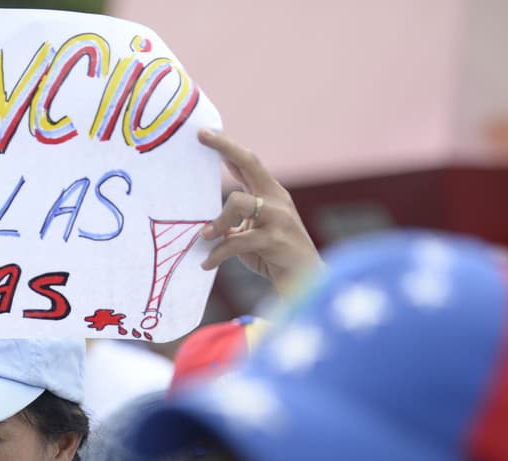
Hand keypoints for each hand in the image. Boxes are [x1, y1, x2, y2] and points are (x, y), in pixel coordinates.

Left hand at [197, 129, 322, 291]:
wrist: (306, 280)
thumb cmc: (273, 256)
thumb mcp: (251, 233)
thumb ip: (233, 221)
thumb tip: (203, 220)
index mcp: (270, 193)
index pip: (247, 163)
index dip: (226, 146)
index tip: (204, 132)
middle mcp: (276, 198)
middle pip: (250, 163)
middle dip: (225, 148)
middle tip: (201, 137)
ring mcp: (278, 217)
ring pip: (237, 202)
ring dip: (216, 222)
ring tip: (204, 237)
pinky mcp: (275, 240)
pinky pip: (237, 241)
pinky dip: (217, 253)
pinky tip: (207, 264)